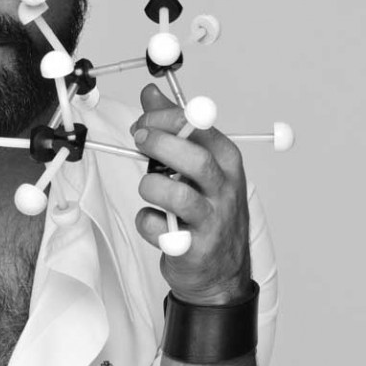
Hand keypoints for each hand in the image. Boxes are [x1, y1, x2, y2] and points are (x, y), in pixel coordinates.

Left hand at [131, 84, 252, 304]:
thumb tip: (151, 93)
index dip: (164, 119)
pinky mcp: (195, 248)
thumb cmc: (206, 211)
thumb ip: (174, 128)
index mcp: (227, 161)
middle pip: (194, 158)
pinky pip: (160, 228)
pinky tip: (155, 223)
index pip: (200, 127)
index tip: (142, 121)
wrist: (221, 273)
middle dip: (158, 145)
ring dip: (151, 188)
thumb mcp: (198, 165)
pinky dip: (148, 223)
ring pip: (176, 195)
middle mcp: (225, 189)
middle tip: (138, 143)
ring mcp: (213, 220)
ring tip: (150, 191)